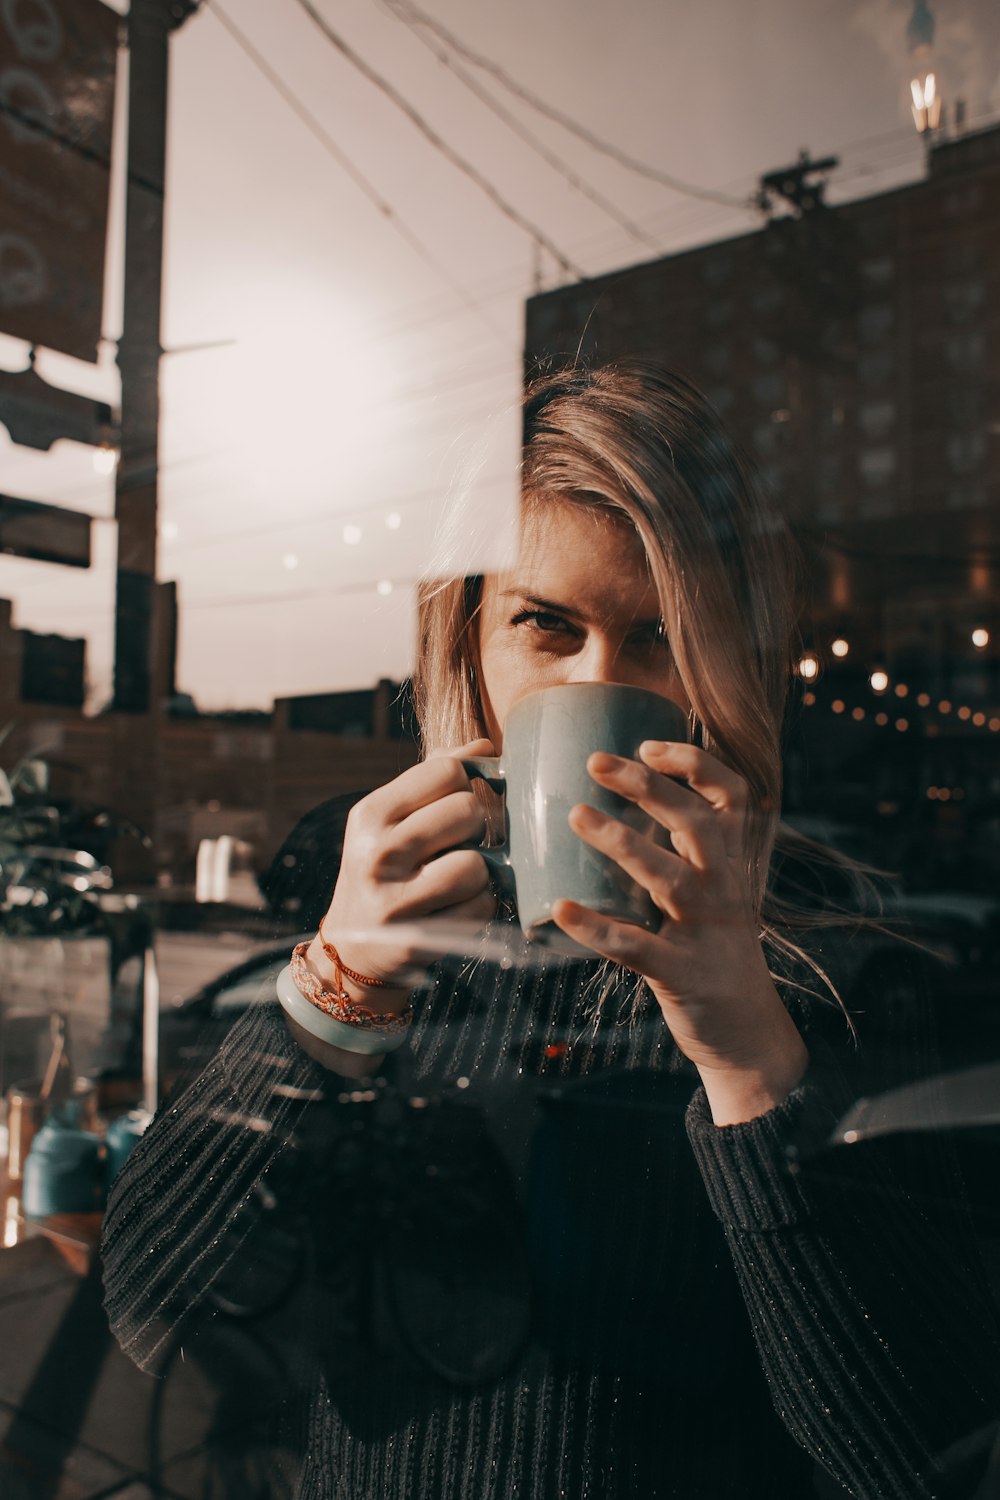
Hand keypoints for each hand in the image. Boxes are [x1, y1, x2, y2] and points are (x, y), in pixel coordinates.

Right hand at [309, 740, 497, 1006]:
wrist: (353, 948)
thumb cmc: (383, 870)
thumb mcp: (389, 821)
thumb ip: (432, 780)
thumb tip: (485, 746)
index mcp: (369, 815)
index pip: (445, 770)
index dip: (467, 782)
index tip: (462, 801)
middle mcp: (376, 854)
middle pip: (466, 811)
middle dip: (476, 826)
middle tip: (463, 841)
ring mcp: (395, 899)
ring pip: (477, 863)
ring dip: (480, 872)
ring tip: (458, 877)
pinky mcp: (418, 938)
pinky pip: (480, 906)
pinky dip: (479, 905)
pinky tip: (457, 906)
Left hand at [551, 740, 807, 1123]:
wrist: (747, 1033)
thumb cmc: (714, 949)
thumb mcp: (714, 892)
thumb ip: (683, 850)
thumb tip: (622, 803)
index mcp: (730, 862)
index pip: (732, 795)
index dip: (695, 763)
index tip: (648, 744)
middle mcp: (724, 888)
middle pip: (696, 823)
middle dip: (648, 786)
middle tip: (596, 761)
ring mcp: (704, 931)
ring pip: (668, 877)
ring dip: (621, 842)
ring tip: (576, 815)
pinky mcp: (681, 973)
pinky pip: (636, 946)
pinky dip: (597, 927)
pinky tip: (560, 909)